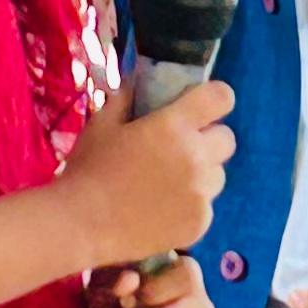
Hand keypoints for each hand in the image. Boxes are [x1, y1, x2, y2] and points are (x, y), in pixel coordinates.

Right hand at [56, 81, 236, 275]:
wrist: (81, 225)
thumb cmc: (88, 170)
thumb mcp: (102, 125)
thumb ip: (126, 99)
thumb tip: (137, 82)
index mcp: (174, 125)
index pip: (221, 97)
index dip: (214, 99)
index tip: (200, 108)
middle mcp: (197, 157)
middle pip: (226, 139)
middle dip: (208, 140)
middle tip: (179, 150)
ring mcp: (201, 194)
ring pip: (217, 175)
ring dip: (201, 174)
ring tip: (167, 185)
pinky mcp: (200, 223)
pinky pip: (205, 206)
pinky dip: (190, 206)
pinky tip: (161, 210)